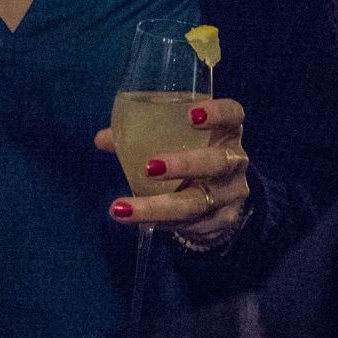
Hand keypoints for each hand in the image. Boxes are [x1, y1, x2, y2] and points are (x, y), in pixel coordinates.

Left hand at [98, 98, 250, 244]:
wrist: (218, 201)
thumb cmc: (192, 155)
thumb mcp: (174, 142)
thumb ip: (141, 136)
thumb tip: (102, 138)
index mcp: (226, 131)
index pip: (233, 115)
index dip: (218, 113)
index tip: (191, 115)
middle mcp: (235, 161)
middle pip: (218, 162)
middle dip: (184, 164)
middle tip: (149, 167)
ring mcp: (232, 194)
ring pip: (198, 202)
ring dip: (158, 206)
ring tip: (123, 208)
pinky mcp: (224, 221)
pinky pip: (193, 225)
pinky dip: (164, 224)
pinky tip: (141, 223)